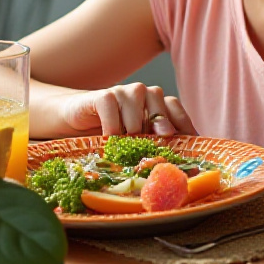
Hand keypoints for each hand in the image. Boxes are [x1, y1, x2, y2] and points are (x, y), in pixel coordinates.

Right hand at [49, 83, 194, 136]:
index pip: (175, 108)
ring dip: (133, 126)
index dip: (183, 126)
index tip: (188, 147)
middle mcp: (142, 93)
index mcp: (155, 104)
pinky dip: (112, 124)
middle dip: (160, 124)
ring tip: (126, 143)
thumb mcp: (136, 144)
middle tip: (158, 141)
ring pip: (136, 102)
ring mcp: (122, 91)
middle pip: (159, 101)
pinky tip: (109, 138)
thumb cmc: (112, 136)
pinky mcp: (103, 95)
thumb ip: (156, 149)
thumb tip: (186, 171)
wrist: (75, 121)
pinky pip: (111, 105)